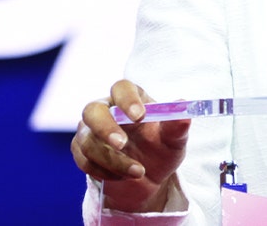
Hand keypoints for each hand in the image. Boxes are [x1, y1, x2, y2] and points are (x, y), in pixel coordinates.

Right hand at [71, 79, 190, 212]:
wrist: (147, 178)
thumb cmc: (160, 149)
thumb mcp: (174, 141)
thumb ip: (177, 126)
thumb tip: (184, 108)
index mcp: (129, 98)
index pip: (121, 88)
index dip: (127, 99)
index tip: (140, 116)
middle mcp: (105, 109)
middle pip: (92, 110)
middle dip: (105, 128)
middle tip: (122, 144)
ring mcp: (89, 130)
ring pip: (88, 142)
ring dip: (113, 161)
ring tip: (139, 172)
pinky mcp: (81, 151)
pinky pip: (84, 161)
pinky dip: (104, 172)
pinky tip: (122, 176)